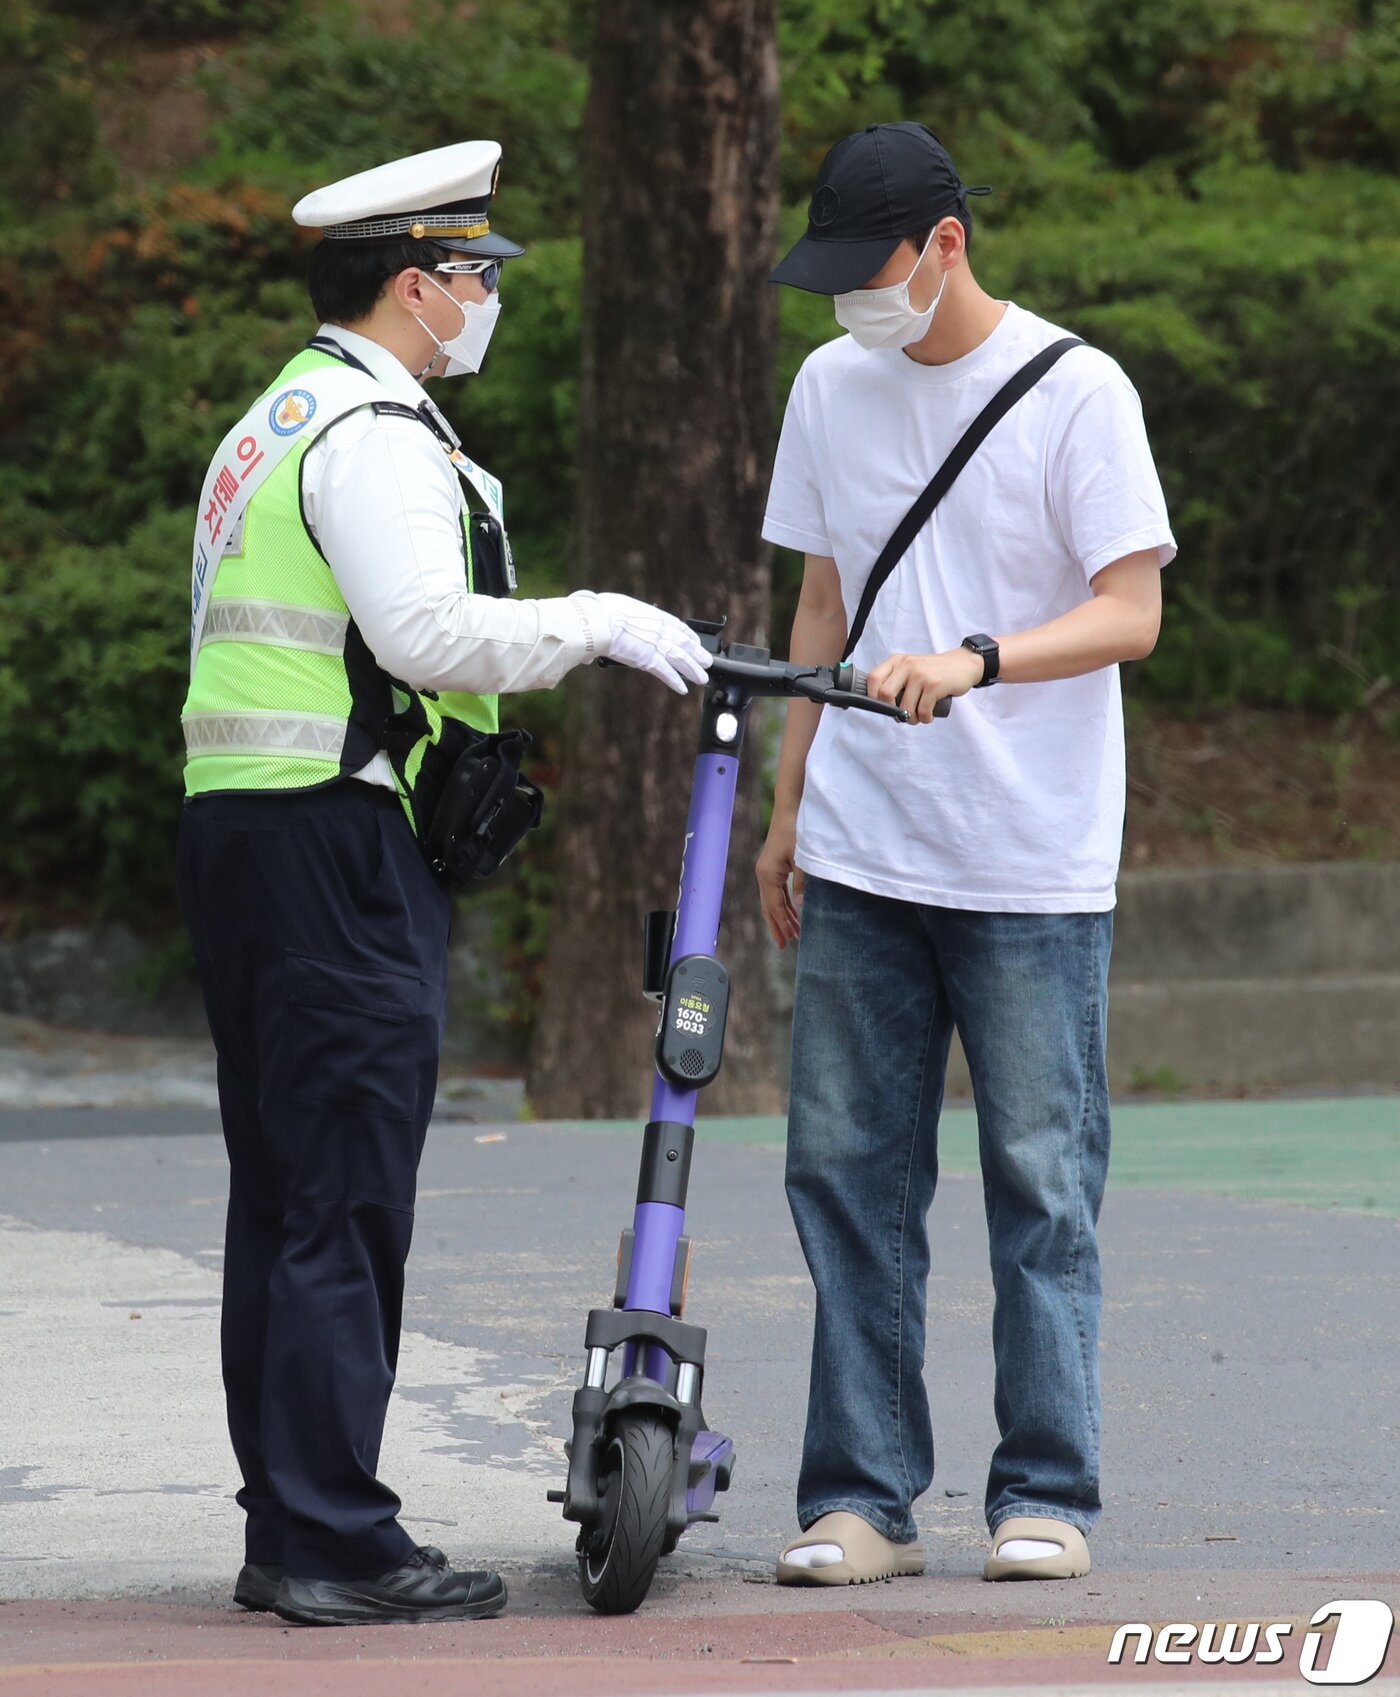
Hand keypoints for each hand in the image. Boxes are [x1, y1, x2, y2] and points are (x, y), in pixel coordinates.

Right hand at [570, 591, 711, 693]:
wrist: (599, 621)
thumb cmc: (603, 611)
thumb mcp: (620, 607)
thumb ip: (625, 617)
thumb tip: (617, 619)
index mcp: (654, 615)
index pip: (678, 626)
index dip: (689, 636)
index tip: (695, 642)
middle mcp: (660, 629)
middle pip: (685, 644)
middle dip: (698, 654)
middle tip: (707, 662)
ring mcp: (656, 645)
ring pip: (682, 659)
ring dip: (693, 670)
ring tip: (702, 678)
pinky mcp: (649, 660)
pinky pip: (667, 672)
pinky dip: (675, 681)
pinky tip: (683, 688)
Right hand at [757, 812, 803, 947]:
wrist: (790, 809)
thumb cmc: (797, 831)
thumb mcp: (803, 859)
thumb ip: (802, 883)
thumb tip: (801, 906)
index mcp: (768, 874)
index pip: (774, 906)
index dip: (782, 925)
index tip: (788, 941)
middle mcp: (763, 874)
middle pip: (769, 907)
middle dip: (778, 926)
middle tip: (785, 946)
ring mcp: (766, 870)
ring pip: (772, 900)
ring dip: (782, 917)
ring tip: (793, 933)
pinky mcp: (773, 866)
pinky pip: (776, 891)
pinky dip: (784, 904)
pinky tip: (793, 913)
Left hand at [865, 646, 982, 722]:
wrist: (963, 664)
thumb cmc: (934, 671)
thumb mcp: (911, 668)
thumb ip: (895, 681)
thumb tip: (880, 705)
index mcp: (897, 661)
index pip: (873, 678)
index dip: (872, 697)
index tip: (881, 707)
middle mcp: (907, 665)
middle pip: (885, 695)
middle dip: (892, 712)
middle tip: (901, 716)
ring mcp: (921, 674)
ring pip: (905, 707)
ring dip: (911, 719)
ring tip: (918, 717)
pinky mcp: (935, 685)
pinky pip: (922, 711)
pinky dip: (925, 719)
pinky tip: (928, 715)